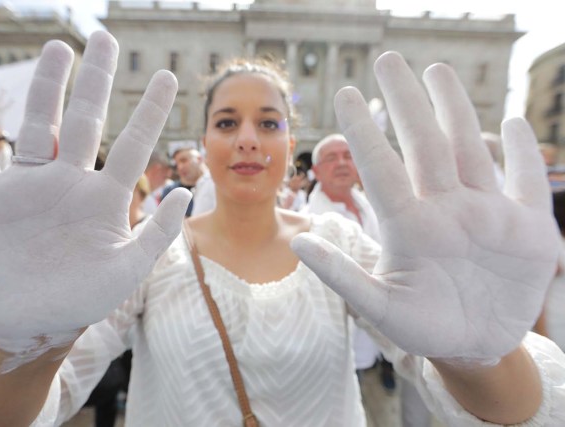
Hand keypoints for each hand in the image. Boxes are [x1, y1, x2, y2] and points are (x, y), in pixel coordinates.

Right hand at [0, 32, 189, 371]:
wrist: (34, 322)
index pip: (132, 144)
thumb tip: (181, 194)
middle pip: (85, 119)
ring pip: (38, 124)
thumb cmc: (85, 298)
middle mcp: (69, 182)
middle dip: (96, 80)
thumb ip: (157, 235)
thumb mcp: (128, 270)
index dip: (150, 111)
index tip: (168, 76)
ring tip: (59, 50)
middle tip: (105, 39)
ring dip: (47, 87)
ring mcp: (29, 186)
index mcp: (105, 197)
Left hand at [292, 52, 558, 363]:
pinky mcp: (528, 229)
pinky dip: (526, 156)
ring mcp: (487, 215)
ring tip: (436, 71)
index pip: (383, 169)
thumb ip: (343, 275)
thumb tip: (299, 243)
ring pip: (470, 149)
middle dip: (407, 103)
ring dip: (455, 110)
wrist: (472, 346)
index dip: (365, 133)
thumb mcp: (379, 307)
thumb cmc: (421, 326)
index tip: (342, 94)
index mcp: (409, 228)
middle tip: (386, 60)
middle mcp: (445, 210)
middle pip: (425, 145)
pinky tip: (516, 124)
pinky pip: (528, 183)